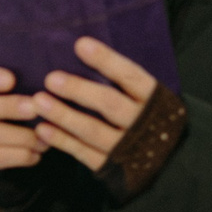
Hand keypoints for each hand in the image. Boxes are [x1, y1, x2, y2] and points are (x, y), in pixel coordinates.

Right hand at [0, 65, 48, 171]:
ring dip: (19, 135)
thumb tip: (60, 53)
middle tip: (34, 107)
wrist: (20, 145)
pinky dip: (19, 155)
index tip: (10, 79)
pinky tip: (38, 152)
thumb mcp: (27, 87)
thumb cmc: (26, 106)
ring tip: (44, 136)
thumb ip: (31, 74)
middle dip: (6, 107)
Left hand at [27, 38, 159, 172]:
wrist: (171, 163)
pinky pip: (85, 153)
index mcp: (155, 100)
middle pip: (110, 104)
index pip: (131, 77)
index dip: (107, 61)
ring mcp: (128, 147)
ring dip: (64, 116)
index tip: (81, 45)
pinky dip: (63, 141)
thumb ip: (124, 82)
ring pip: (93, 130)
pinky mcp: (113, 167)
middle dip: (80, 90)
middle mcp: (143, 123)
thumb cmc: (150, 119)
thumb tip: (84, 49)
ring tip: (39, 101)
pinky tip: (43, 129)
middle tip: (51, 79)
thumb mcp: (148, 99)